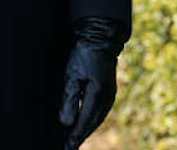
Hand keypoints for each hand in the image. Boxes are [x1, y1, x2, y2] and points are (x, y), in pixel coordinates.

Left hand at [58, 16, 129, 149]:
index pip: (84, 122)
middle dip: (81, 136)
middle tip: (70, 147)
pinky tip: (86, 124)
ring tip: (76, 139)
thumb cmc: (83, 54)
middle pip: (92, 123)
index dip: (75, 136)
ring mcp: (110, 95)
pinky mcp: (109, 91)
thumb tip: (66, 123)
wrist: (100, 38)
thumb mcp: (71, 75)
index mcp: (98, 95)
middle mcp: (107, 98)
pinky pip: (100, 111)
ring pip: (97, 118)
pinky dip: (92, 120)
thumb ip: (69, 100)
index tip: (67, 147)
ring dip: (87, 129)